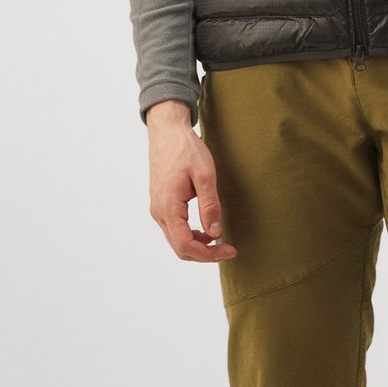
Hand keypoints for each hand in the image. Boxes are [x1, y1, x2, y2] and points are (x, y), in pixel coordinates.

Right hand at [146, 103, 237, 261]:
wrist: (167, 131)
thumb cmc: (186, 149)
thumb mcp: (204, 175)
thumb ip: (210, 205)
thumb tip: (215, 233)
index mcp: (168, 207)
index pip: (186, 245)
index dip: (209, 254)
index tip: (229, 250)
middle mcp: (159, 212)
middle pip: (180, 248)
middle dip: (205, 253)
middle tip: (228, 249)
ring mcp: (157, 209)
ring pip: (176, 240)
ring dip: (198, 245)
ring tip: (219, 239)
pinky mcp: (160, 203)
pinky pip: (174, 229)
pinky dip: (190, 235)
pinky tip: (205, 228)